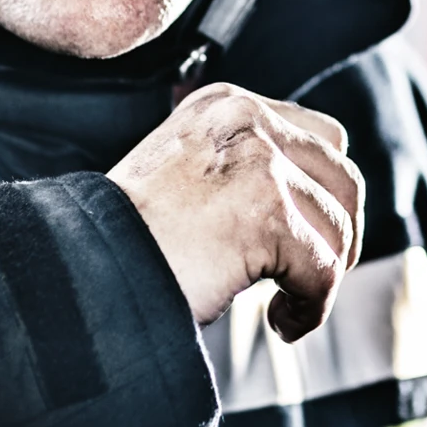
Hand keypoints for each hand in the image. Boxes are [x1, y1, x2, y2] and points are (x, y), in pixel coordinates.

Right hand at [108, 83, 364, 341]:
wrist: (83, 269)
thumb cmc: (126, 239)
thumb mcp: (186, 174)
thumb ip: (242, 169)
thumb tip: (307, 203)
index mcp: (226, 104)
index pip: (322, 139)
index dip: (322, 198)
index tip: (304, 242)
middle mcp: (246, 118)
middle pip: (343, 177)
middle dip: (335, 235)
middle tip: (306, 279)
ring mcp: (259, 161)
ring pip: (338, 225)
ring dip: (323, 276)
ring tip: (286, 306)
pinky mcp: (267, 211)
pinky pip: (324, 269)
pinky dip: (312, 306)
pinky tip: (281, 322)